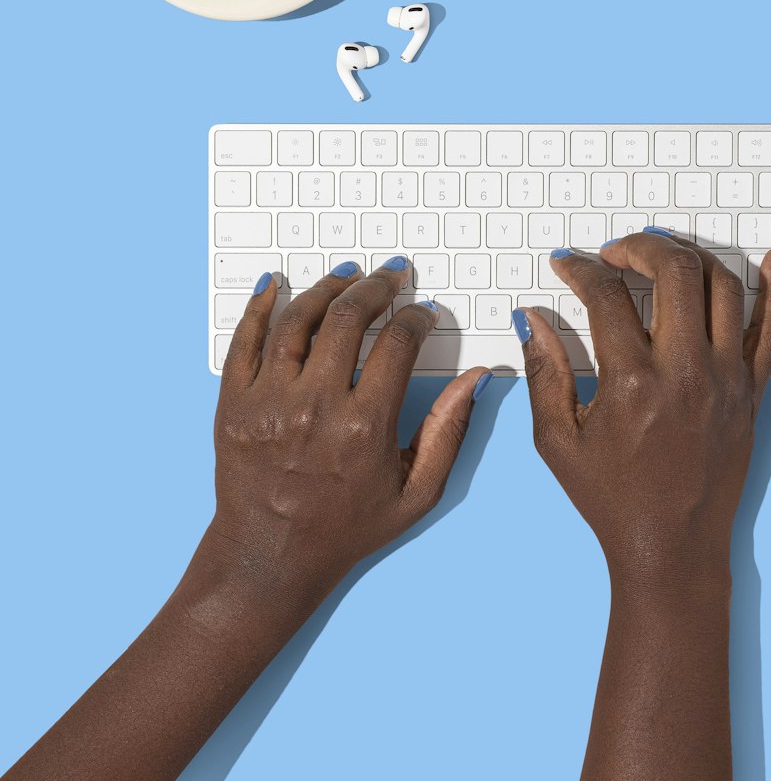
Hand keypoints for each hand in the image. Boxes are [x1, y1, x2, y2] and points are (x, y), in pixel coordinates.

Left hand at [210, 258, 490, 611]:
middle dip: (376, 288)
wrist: (269, 558)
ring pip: (298, 320)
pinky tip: (277, 283)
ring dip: (327, 288)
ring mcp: (267, 402)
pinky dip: (259, 305)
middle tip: (390, 275)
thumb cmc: (347, 527)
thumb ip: (449, 432)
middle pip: (349, 319)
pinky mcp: (232, 404)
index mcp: (365, 425)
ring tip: (347, 275)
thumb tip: (476, 376)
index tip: (421, 312)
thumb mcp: (416, 492)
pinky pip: (244, 340)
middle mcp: (314, 406)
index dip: (415, 318)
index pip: (397, 344)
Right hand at [516, 230, 770, 579]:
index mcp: (632, 382)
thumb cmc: (611, 498)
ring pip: (723, 286)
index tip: (567, 266)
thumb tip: (529, 318)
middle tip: (616, 252)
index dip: (580, 270)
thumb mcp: (556, 440)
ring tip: (662, 257)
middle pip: (674, 271)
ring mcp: (727, 380)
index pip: (606, 296)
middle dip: (639, 246)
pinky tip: (768, 261)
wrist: (671, 548)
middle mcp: (686, 371)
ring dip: (690, 257)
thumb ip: (543, 372)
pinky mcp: (751, 393)